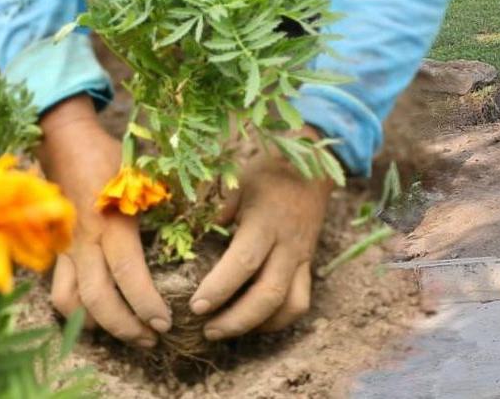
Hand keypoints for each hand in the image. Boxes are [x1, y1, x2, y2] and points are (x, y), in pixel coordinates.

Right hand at [39, 95, 170, 347]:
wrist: (66, 140)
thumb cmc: (114, 155)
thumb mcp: (148, 173)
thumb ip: (173, 199)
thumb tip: (217, 216)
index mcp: (113, 222)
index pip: (129, 275)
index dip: (147, 304)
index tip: (167, 321)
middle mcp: (86, 240)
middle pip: (99, 300)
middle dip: (127, 327)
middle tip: (152, 340)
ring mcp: (66, 248)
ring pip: (74, 302)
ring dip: (99, 325)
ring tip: (128, 334)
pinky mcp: (56, 250)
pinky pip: (59, 290)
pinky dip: (75, 310)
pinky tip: (96, 317)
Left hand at [190, 127, 332, 340]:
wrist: (311, 168)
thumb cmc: (267, 174)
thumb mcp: (236, 183)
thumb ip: (214, 211)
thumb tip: (188, 238)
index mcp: (266, 222)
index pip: (244, 262)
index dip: (219, 288)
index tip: (195, 306)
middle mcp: (288, 245)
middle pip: (269, 294)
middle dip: (237, 320)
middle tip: (207, 331)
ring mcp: (301, 258)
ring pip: (290, 305)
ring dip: (259, 325)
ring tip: (228, 331)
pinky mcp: (308, 266)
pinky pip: (300, 302)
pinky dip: (277, 319)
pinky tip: (253, 322)